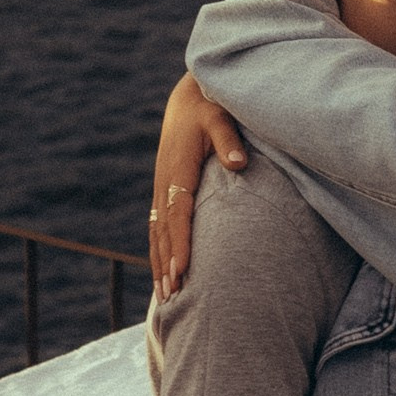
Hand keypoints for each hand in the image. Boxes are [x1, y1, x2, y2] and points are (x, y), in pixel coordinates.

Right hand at [151, 72, 246, 295]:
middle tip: (173, 295)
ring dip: (159, 262)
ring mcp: (162, 187)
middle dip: (167, 263)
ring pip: (157, 231)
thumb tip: (239, 164)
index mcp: (178, 168)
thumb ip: (229, 140)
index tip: (183, 269)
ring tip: (166, 295)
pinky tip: (163, 271)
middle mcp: (165, 181)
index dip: (180, 242)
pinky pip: (157, 225)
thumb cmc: (210, 108)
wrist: (189, 100)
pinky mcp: (164, 190)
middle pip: (163, 230)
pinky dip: (158, 250)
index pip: (178, 212)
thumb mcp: (220, 118)